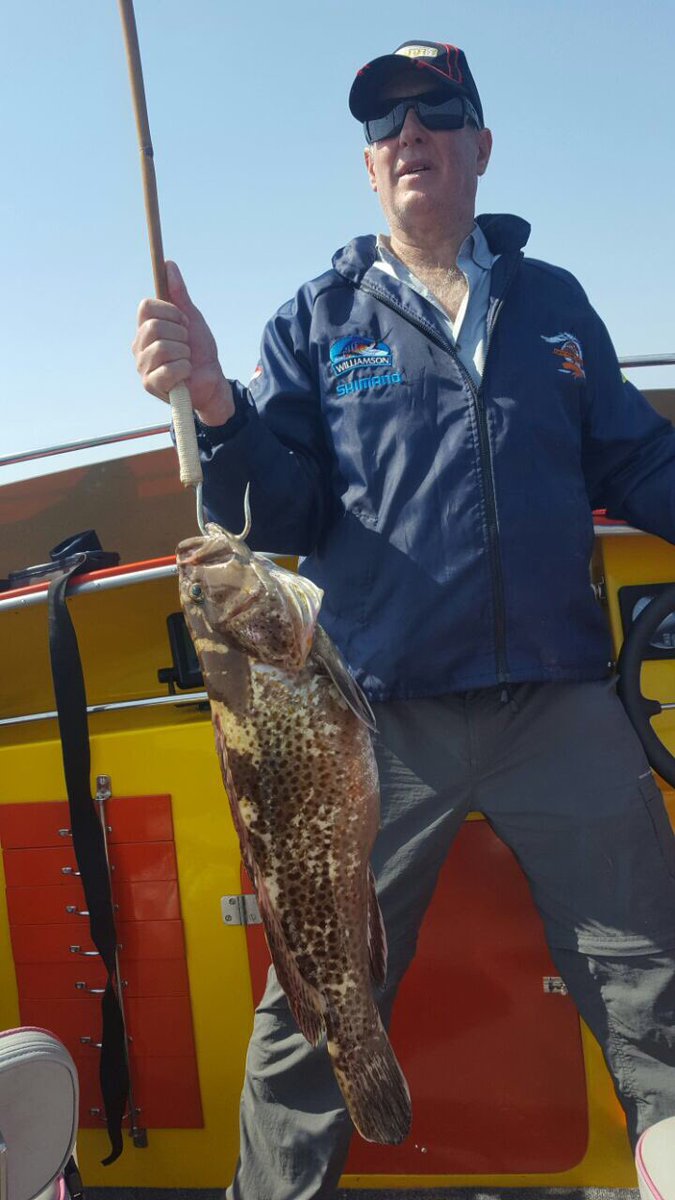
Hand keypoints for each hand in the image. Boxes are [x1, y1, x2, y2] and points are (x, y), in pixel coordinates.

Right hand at [132, 261, 233, 424]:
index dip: (170, 311)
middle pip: (153, 326)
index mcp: (145, 328)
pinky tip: (186, 373)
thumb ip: (179, 294)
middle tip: (187, 343)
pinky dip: (185, 369)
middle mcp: (139, 346)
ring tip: (187, 359)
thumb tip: (168, 264)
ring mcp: (142, 366)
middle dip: (180, 333)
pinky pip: (169, 369)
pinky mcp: (150, 385)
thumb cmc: (200, 351)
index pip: (146, 306)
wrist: (212, 381)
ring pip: (162, 347)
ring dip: (184, 352)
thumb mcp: (192, 318)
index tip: (184, 321)